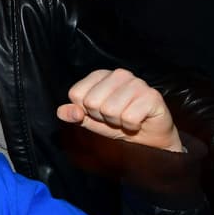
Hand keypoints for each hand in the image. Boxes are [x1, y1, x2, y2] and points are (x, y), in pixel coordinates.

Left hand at [58, 68, 182, 152]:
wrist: (148, 139)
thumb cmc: (119, 125)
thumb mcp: (91, 121)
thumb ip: (75, 115)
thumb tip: (62, 111)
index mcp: (100, 75)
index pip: (76, 94)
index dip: (85, 110)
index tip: (99, 113)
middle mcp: (119, 74)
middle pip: (92, 102)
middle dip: (102, 117)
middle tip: (115, 117)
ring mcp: (137, 83)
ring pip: (110, 110)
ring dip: (118, 122)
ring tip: (126, 119)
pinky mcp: (152, 96)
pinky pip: (129, 117)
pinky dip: (131, 126)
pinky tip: (138, 122)